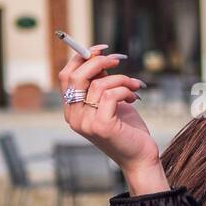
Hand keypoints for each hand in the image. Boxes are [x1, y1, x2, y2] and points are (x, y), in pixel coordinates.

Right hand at [59, 44, 167, 190]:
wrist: (140, 157)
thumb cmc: (127, 128)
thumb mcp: (110, 100)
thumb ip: (101, 82)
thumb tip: (99, 56)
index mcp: (72, 110)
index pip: (65, 76)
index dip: (81, 57)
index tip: (101, 49)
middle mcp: (73, 117)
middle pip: (76, 76)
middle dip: (99, 62)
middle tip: (119, 60)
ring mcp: (85, 123)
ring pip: (98, 84)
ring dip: (121, 79)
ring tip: (134, 86)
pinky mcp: (101, 126)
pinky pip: (110, 94)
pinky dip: (125, 90)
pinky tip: (134, 98)